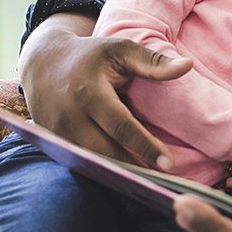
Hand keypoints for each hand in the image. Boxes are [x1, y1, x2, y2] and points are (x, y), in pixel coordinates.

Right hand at [18, 12, 191, 166]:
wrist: (42, 61)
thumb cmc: (90, 55)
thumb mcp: (120, 50)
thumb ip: (153, 62)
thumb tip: (188, 65)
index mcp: (89, 92)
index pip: (121, 126)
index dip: (145, 146)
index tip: (169, 162)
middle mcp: (69, 116)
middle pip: (105, 151)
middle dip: (134, 167)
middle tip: (163, 179)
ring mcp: (56, 132)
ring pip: (91, 161)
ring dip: (118, 173)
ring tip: (147, 181)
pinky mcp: (51, 142)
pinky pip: (79, 161)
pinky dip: (100, 169)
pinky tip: (123, 175)